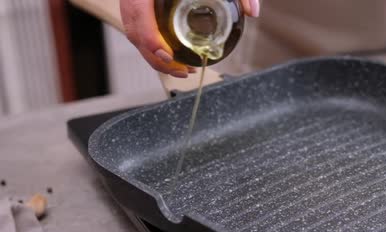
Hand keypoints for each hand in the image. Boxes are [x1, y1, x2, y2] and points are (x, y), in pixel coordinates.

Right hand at [120, 0, 258, 77]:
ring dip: (153, 54)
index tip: (168, 56)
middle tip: (181, 71)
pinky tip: (171, 53)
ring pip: (132, 29)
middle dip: (154, 57)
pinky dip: (151, 42)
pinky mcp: (139, 1)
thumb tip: (252, 12)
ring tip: (179, 68)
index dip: (149, 39)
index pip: (137, 12)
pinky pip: (137, 24)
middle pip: (132, 29)